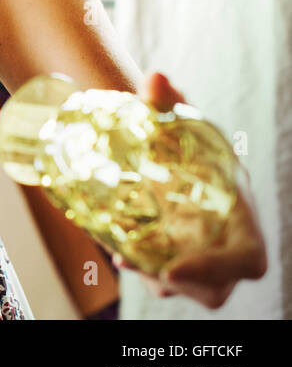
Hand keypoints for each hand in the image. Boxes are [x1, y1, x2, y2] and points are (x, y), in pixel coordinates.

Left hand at [110, 72, 267, 309]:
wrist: (173, 162)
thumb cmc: (192, 149)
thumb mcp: (185, 128)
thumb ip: (171, 105)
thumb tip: (156, 76)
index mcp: (245, 224)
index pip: (249, 262)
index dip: (218, 270)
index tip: (172, 269)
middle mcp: (225, 252)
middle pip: (210, 289)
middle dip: (174, 279)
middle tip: (132, 259)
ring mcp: (199, 267)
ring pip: (174, 287)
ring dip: (148, 270)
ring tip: (124, 252)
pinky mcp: (173, 269)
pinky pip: (156, 281)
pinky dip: (138, 265)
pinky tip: (119, 252)